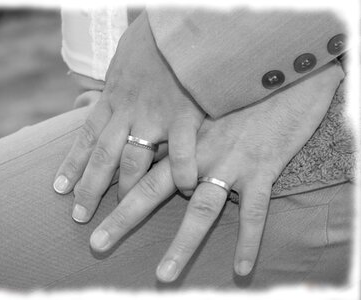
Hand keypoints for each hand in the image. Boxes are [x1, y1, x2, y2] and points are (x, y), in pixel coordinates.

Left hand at [53, 10, 203, 222]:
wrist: (179, 22)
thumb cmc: (152, 40)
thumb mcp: (120, 60)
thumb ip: (107, 86)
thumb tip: (85, 98)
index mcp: (113, 97)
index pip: (86, 136)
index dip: (72, 164)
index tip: (60, 189)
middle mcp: (128, 111)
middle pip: (104, 156)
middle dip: (90, 188)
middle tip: (79, 215)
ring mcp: (156, 114)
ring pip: (135, 160)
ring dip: (127, 190)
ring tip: (121, 216)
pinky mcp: (186, 113)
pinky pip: (183, 149)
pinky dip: (183, 170)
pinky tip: (185, 190)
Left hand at [88, 62, 343, 281]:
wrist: (282, 77)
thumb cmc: (239, 92)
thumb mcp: (200, 102)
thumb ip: (173, 122)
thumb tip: (149, 134)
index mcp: (179, 136)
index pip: (133, 163)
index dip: (103, 184)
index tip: (78, 206)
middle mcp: (198, 151)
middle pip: (153, 188)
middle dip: (123, 218)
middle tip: (96, 245)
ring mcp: (229, 160)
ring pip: (202, 208)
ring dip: (182, 245)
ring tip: (163, 275)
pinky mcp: (263, 168)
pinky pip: (256, 211)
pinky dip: (249, 242)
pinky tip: (241, 270)